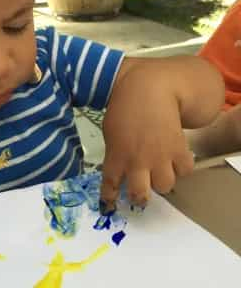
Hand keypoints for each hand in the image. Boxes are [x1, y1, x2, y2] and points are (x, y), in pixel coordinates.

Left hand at [99, 78, 193, 212]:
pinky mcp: (179, 149)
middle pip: (140, 196)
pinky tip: (175, 157)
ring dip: (161, 180)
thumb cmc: (124, 107)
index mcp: (116, 156)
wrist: (149, 88)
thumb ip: (115, 154)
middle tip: (141, 188)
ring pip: (165, 186)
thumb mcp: (111, 132)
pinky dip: (181, 167)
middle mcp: (137, 162)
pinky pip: (185, 171)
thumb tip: (120, 171)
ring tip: (159, 168)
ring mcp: (160, 157)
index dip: (109, 198)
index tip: (109, 205)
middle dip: (140, 197)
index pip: (110, 186)